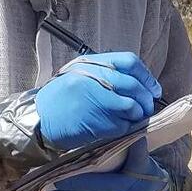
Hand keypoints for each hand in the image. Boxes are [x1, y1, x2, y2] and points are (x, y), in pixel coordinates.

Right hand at [34, 52, 160, 149]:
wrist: (38, 120)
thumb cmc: (60, 100)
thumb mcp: (78, 76)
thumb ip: (104, 75)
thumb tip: (138, 84)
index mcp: (90, 63)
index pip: (129, 62)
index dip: (146, 77)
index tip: (153, 89)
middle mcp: (93, 78)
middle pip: (134, 85)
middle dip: (146, 98)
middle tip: (147, 107)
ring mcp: (95, 100)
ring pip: (132, 106)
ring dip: (138, 114)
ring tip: (135, 118)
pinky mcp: (97, 122)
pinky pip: (123, 125)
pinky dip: (127, 128)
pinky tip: (121, 128)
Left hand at [43, 139, 174, 190]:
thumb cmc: (144, 176)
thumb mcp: (144, 161)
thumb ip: (133, 150)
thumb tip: (118, 129)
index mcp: (143, 172)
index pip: (138, 159)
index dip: (132, 151)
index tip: (115, 143)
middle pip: (103, 185)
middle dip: (75, 181)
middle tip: (52, 176)